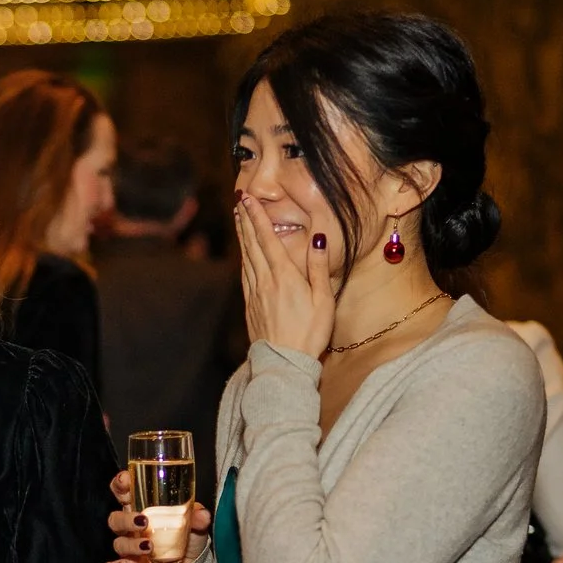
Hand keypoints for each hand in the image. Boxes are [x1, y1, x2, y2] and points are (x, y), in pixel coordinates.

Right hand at [101, 467, 211, 562]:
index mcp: (143, 509)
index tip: (126, 480)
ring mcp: (130, 548)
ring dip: (131, 544)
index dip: (121, 484)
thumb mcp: (196, 525)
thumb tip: (203, 515)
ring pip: (118, 543)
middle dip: (125, 518)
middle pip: (116, 518)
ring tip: (150, 546)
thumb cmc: (187, 538)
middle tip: (143, 521)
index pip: (124, 492)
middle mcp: (132, 527)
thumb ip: (198, 518)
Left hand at [234, 191, 336, 359]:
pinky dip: (243, 258)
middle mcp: (265, 281)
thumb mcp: (323, 300)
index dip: (257, 217)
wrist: (283, 363)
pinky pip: (245, 274)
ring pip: (246, 257)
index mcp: (284, 276)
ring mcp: (254, 293)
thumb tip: (319, 239)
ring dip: (243, 236)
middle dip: (246, 220)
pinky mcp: (250, 305)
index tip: (249, 199)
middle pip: (252, 244)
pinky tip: (244, 254)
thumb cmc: (309, 334)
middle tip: (239, 200)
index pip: (267, 239)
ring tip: (239, 219)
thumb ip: (319, 268)